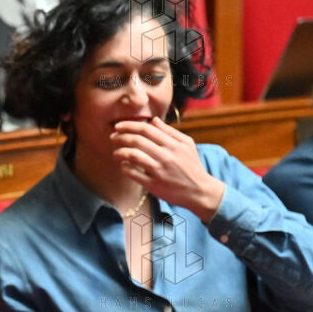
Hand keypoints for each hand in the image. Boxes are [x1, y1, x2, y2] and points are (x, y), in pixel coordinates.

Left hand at [110, 116, 225, 221]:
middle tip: (112, 138)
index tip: (118, 126)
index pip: (146, 129)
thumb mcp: (187, 144)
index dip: (129, 125)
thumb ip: (170, 131)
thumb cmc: (192, 166)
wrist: (200, 191)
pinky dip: (124, 167)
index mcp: (173, 144)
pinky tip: (123, 165)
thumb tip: (153, 120)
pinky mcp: (154, 185)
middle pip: (137, 141)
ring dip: (120, 152)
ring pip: (133, 156)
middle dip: (120, 137)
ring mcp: (159, 171)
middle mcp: (166, 156)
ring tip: (116, 152)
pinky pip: (134, 174)